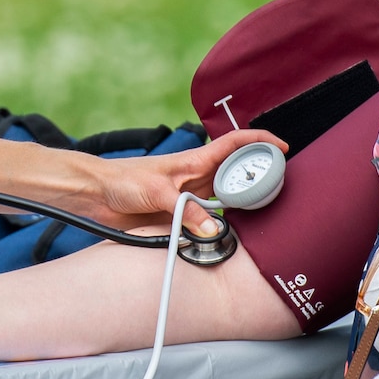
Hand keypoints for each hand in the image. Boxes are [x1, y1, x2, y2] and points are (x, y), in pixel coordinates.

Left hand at [91, 129, 288, 235]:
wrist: (95, 195)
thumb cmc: (122, 179)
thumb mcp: (157, 193)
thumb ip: (185, 212)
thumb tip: (211, 231)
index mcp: (195, 161)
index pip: (235, 143)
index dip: (260, 141)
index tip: (282, 148)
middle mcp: (197, 178)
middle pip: (237, 175)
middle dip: (259, 179)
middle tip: (277, 191)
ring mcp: (190, 198)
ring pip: (226, 201)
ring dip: (240, 208)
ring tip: (259, 217)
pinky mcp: (180, 217)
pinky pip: (207, 223)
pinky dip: (219, 230)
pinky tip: (225, 238)